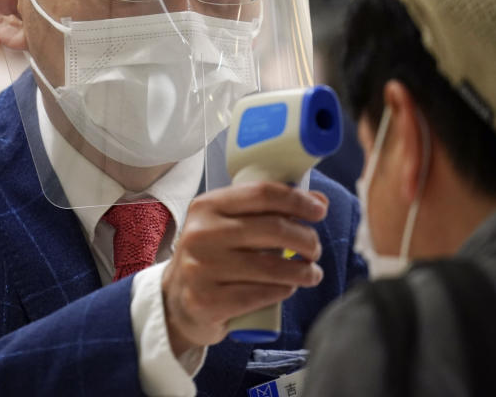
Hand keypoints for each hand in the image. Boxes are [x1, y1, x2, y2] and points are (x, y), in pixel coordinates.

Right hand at [161, 181, 327, 355]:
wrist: (176, 301)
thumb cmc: (212, 256)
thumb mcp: (228, 225)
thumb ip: (266, 211)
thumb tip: (319, 201)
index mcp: (207, 206)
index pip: (262, 193)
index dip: (298, 200)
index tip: (319, 211)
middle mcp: (200, 233)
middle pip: (272, 229)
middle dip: (306, 239)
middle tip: (315, 248)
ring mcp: (201, 268)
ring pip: (270, 266)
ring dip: (303, 270)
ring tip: (312, 272)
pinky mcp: (207, 301)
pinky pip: (260, 294)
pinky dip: (284, 290)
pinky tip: (291, 288)